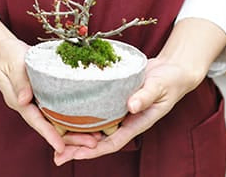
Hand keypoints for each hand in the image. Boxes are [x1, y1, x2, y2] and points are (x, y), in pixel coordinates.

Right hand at [0, 11, 100, 154]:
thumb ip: (19, 81)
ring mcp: (38, 100)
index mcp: (18, 101)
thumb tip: (24, 100)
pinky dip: (72, 116)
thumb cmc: (8, 55)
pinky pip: (59, 109)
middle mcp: (29, 105)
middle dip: (69, 137)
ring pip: (56, 120)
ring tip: (95, 136)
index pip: (35, 120)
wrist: (7, 50)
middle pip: (49, 125)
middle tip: (91, 143)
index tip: (62, 147)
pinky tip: (88, 119)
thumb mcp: (12, 64)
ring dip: (74, 129)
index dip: (48, 133)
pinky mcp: (46, 94)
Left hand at [53, 56, 204, 164]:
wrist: (172, 69)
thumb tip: (130, 107)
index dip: (93, 151)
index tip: (75, 156)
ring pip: (94, 125)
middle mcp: (124, 120)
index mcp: (136, 123)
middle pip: (98, 138)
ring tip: (54, 135)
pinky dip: (82, 112)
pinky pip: (96, 108)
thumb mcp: (160, 87)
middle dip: (78, 148)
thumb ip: (146, 96)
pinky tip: (66, 110)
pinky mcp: (113, 97)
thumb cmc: (170, 81)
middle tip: (56, 154)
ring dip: (76, 131)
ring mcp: (118, 109)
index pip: (112, 143)